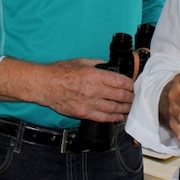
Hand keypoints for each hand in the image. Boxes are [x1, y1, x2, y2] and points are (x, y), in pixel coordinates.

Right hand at [0, 57, 135, 121]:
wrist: (45, 85)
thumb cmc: (59, 72)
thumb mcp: (80, 62)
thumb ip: (96, 64)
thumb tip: (106, 66)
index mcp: (94, 75)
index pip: (120, 81)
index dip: (130, 84)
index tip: (133, 86)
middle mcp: (94, 89)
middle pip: (120, 95)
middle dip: (130, 97)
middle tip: (134, 97)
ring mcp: (90, 103)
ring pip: (114, 108)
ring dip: (124, 108)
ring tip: (130, 107)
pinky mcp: (84, 113)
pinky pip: (103, 117)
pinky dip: (113, 117)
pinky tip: (119, 117)